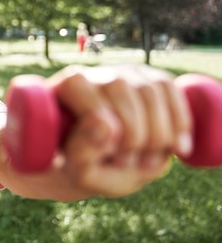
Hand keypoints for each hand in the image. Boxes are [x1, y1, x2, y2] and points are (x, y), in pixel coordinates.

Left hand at [48, 64, 192, 196]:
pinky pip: (171, 90)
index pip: (79, 87)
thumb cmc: (89, 167)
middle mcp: (95, 73)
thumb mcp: (80, 171)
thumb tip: (106, 124)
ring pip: (150, 90)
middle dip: (132, 134)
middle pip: (120, 89)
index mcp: (65, 89)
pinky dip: (179, 123)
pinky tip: (176, 149)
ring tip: (147, 161)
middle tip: (127, 163)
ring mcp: (126, 73)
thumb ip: (83, 152)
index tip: (111, 156)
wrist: (111, 166)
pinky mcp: (154, 80)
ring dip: (157, 133)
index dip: (100, 125)